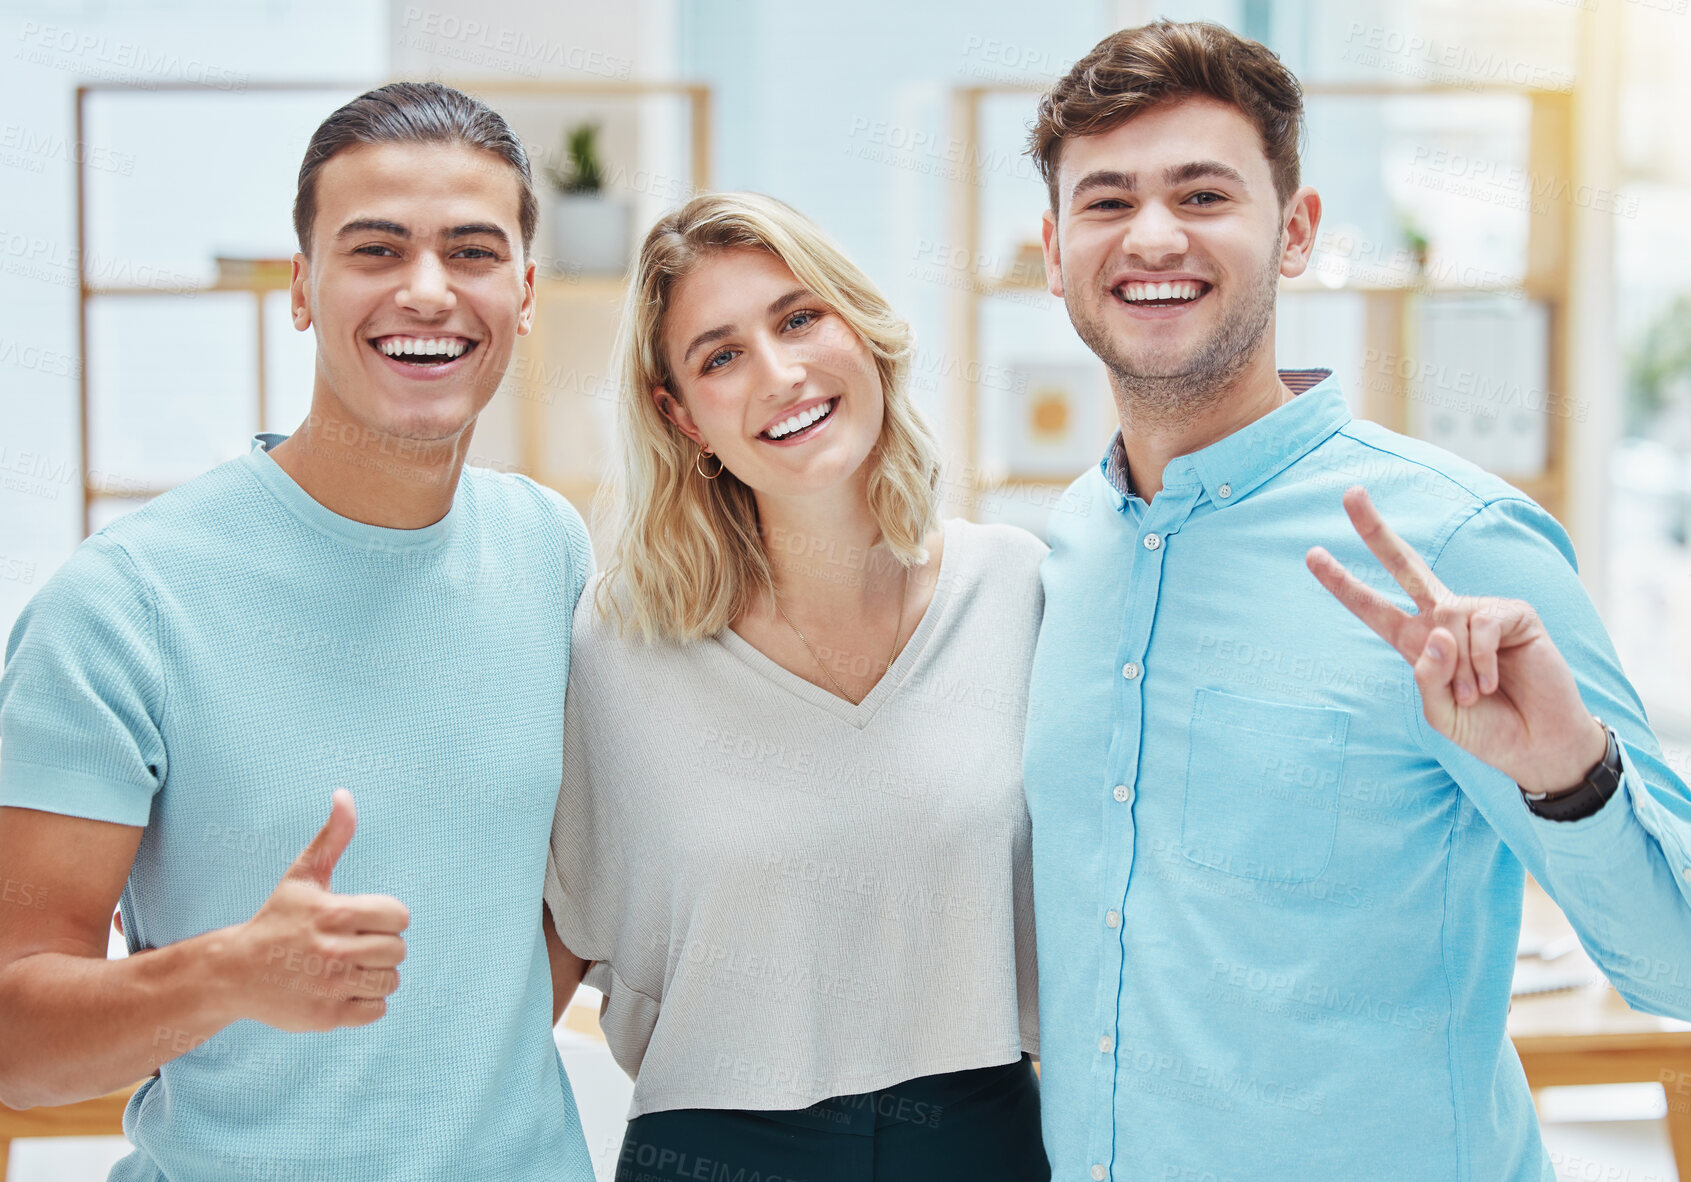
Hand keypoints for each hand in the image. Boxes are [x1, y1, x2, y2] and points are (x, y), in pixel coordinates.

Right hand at [221, 790, 408, 1031]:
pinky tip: (342, 990)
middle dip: (381, 947)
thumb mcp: (303, 876)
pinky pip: (377, 1011)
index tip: (363, 920)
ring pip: (390, 982)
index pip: (399, 917)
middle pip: (398, 951)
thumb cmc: (276, 920)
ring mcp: (330, 986)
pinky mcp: (326, 1017)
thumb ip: (332, 837)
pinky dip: (366, 1003)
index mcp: (335, 913)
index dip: (386, 918)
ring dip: (375, 976)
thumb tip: (344, 794)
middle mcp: (334, 951)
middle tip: (352, 945)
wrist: (234, 973)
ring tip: (347, 968)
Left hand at [1306, 487, 1607, 795]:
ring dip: (1460, 668)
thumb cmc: (1487, 729)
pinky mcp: (1514, 613)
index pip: (1372, 607)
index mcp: (1416, 641)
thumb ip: (1428, 678)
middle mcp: (1444, 618)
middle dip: (1374, 530)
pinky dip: (1482, 660)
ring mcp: (1479, 611)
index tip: (1311, 554)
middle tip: (1349, 493)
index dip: (1342, 583)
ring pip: (1447, 618)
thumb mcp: (1441, 714)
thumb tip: (1438, 630)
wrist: (1538, 744)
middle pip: (1404, 564)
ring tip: (1477, 695)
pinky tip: (1495, 681)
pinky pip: (1481, 624)